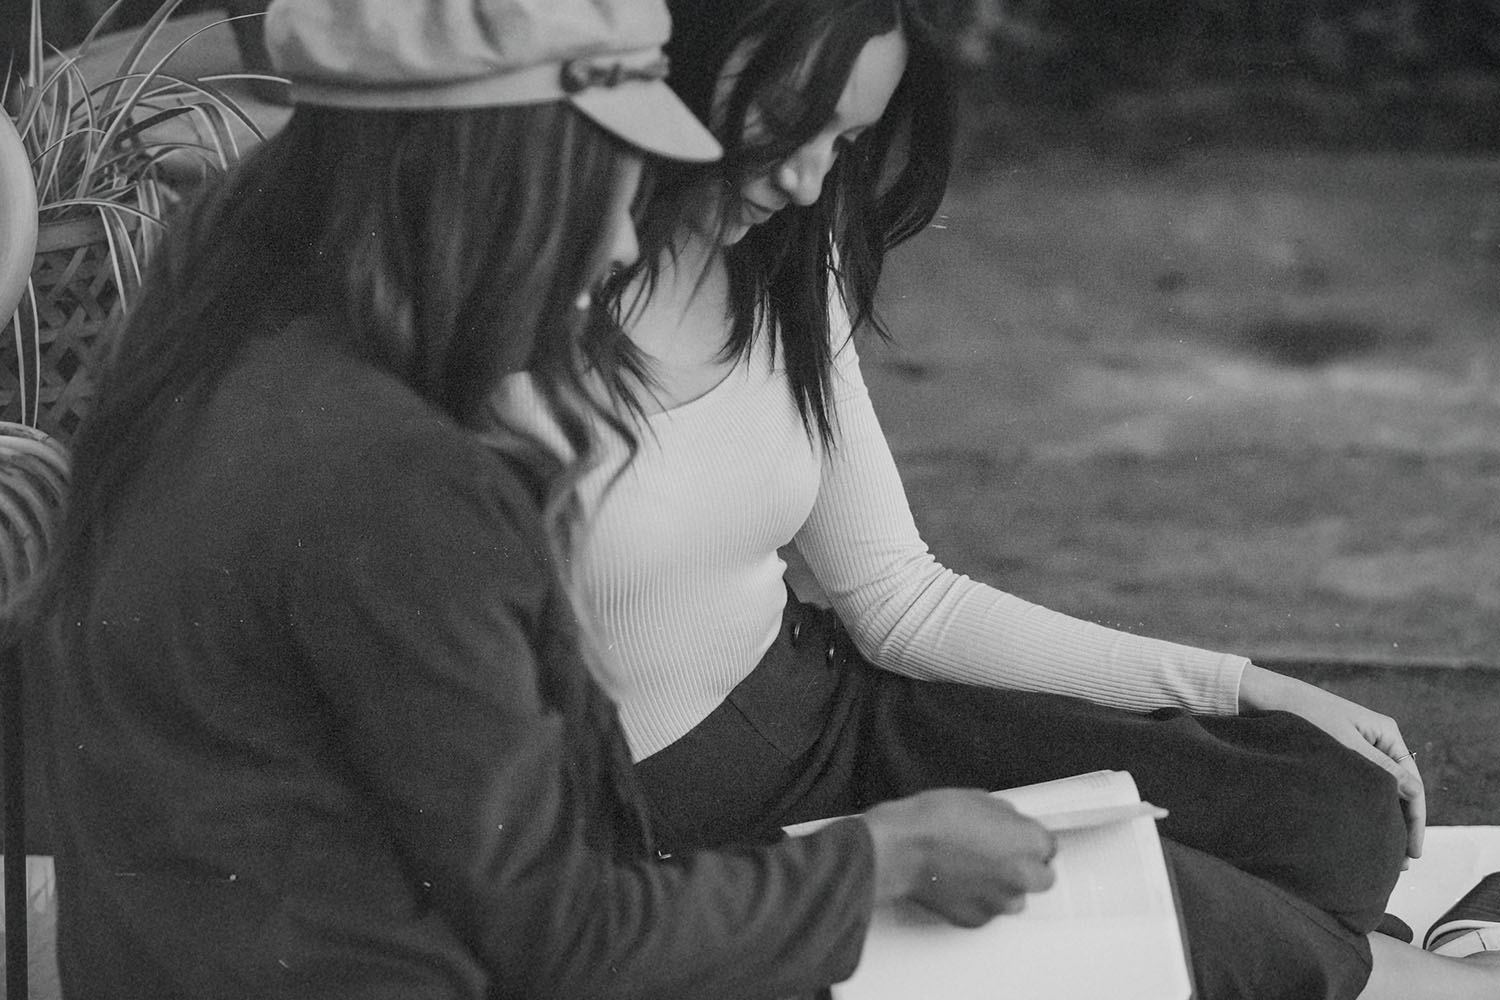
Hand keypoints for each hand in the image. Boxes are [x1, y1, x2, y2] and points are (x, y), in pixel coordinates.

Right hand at [861, 789, 1055, 926]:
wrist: (901, 849)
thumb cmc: (933, 821)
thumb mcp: (978, 799)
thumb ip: (1005, 816)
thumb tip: (1008, 823)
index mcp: (1029, 842)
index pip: (1049, 846)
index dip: (1028, 841)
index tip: (1016, 840)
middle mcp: (1022, 876)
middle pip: (1042, 879)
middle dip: (1026, 867)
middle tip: (1002, 857)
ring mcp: (1000, 901)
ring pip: (1016, 899)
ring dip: (1003, 887)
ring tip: (976, 870)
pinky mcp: (977, 919)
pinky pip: (987, 911)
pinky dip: (978, 900)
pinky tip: (960, 882)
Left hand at [1239, 664, 1425, 859]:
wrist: (1267, 698)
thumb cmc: (1305, 715)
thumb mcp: (1344, 745)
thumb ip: (1380, 769)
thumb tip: (1414, 794)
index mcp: (1387, 733)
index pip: (1413, 785)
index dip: (1415, 821)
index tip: (1413, 850)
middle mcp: (1378, 740)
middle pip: (1400, 790)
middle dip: (1401, 825)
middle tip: (1400, 861)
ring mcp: (1359, 748)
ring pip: (1379, 790)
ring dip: (1383, 818)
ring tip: (1382, 851)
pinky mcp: (1340, 755)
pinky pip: (1360, 785)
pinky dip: (1364, 806)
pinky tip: (1360, 827)